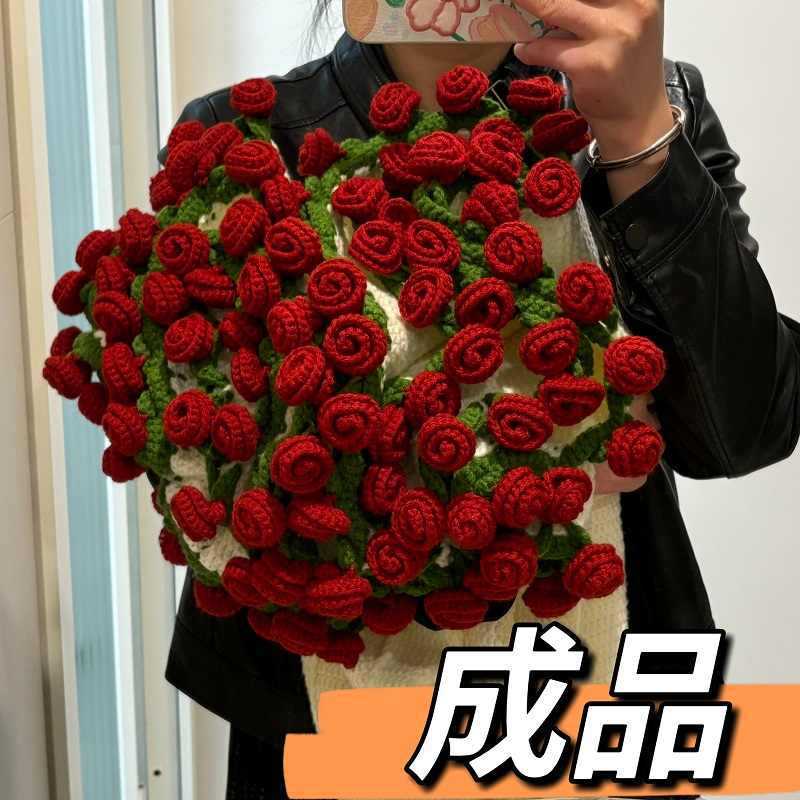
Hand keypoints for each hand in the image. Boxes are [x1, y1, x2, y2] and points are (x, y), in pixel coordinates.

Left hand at [514, 0, 674, 200]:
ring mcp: (611, 34)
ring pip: (552, 7)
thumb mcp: (622, 19)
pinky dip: (528, 48)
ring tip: (511, 6)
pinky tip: (524, 49)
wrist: (636, 115)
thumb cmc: (624, 63)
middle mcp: (633, 4)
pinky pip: (544, 48)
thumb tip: (543, 0)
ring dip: (526, 5)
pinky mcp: (588, 64)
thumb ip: (593, 3)